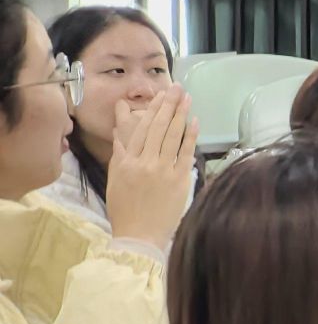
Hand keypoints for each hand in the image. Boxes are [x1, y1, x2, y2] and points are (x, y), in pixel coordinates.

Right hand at [104, 90, 197, 251]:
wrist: (139, 235)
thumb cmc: (125, 209)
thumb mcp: (115, 180)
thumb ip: (120, 155)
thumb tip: (121, 134)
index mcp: (126, 162)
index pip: (140, 129)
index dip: (151, 110)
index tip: (159, 96)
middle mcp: (144, 162)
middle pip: (157, 128)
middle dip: (167, 105)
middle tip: (177, 87)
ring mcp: (163, 170)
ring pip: (172, 136)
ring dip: (180, 114)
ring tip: (186, 97)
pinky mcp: (179, 180)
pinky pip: (186, 153)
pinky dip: (190, 136)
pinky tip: (195, 121)